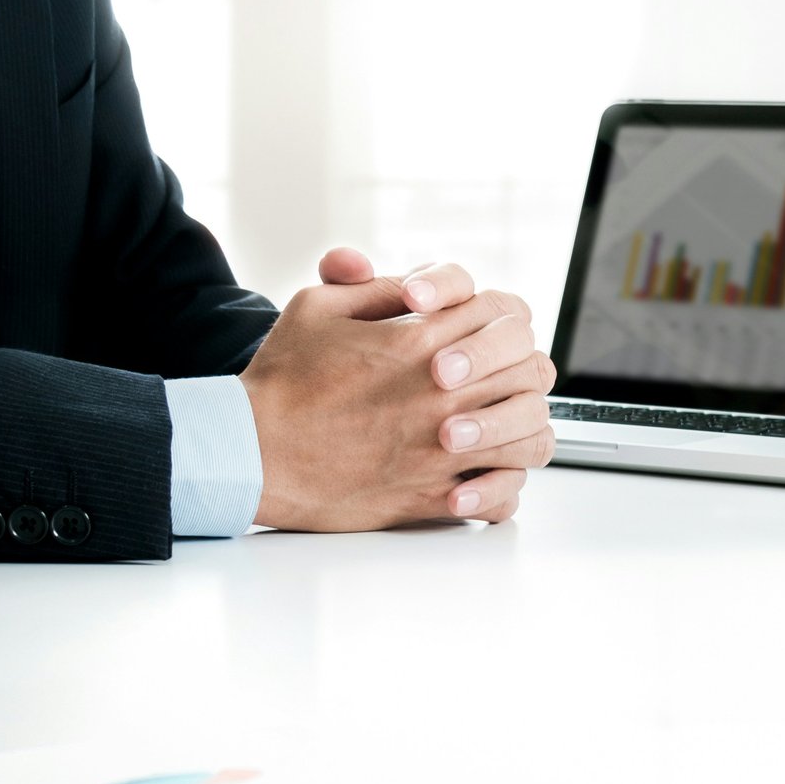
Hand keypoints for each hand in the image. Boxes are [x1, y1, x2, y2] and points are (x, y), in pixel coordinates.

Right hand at [239, 250, 556, 529]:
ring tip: (502, 428)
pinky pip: (502, 499)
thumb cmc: (282, 381)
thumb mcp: (320, 306)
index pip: (508, 315)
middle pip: (532, 372)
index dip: (505, 319)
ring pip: (532, 437)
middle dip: (522, 369)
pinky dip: (503, 489)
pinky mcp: (431, 497)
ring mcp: (443, 450)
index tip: (488, 332)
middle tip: (503, 378)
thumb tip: (419, 284)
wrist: (252, 452)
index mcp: (421, 340)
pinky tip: (482, 477)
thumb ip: (377, 286)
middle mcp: (444, 395)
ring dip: (523, 427)